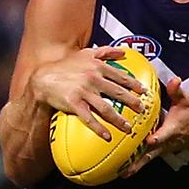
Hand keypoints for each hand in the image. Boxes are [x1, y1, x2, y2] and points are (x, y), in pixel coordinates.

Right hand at [30, 46, 145, 139]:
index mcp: (97, 66)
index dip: (134, 85)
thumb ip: (106, 51)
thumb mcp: (86, 53)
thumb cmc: (65, 66)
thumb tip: (124, 52)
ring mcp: (84, 92)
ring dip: (119, 119)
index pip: (121, 76)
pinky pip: (89, 118)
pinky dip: (99, 129)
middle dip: (132, 102)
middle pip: (118, 92)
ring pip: (106, 108)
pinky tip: (108, 136)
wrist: (43, 78)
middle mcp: (93, 78)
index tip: (144, 92)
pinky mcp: (74, 104)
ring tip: (128, 128)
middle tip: (142, 110)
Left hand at [123, 77, 188, 175]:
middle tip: (125, 167)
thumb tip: (174, 80)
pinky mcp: (156, 152)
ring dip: (134, 166)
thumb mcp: (185, 102)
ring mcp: (160, 149)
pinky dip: (133, 166)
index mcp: (171, 130)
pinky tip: (121, 171)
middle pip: (150, 153)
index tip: (149, 140)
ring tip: (120, 173)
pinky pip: (144, 160)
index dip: (157, 137)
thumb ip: (177, 91)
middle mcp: (164, 142)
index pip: (163, 134)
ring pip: (146, 159)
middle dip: (138, 160)